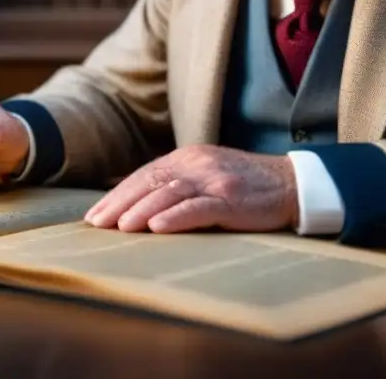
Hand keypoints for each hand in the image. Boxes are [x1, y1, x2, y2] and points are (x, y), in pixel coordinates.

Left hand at [84, 144, 298, 233]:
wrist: (290, 182)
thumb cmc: (244, 185)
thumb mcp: (206, 175)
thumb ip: (176, 183)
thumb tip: (135, 203)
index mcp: (188, 157)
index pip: (144, 175)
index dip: (118, 194)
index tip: (95, 215)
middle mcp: (197, 164)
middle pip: (151, 182)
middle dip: (120, 203)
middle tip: (96, 224)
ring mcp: (215, 180)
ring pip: (170, 192)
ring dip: (141, 210)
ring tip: (120, 227)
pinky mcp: (232, 198)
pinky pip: (199, 207)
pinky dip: (176, 217)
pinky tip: (157, 227)